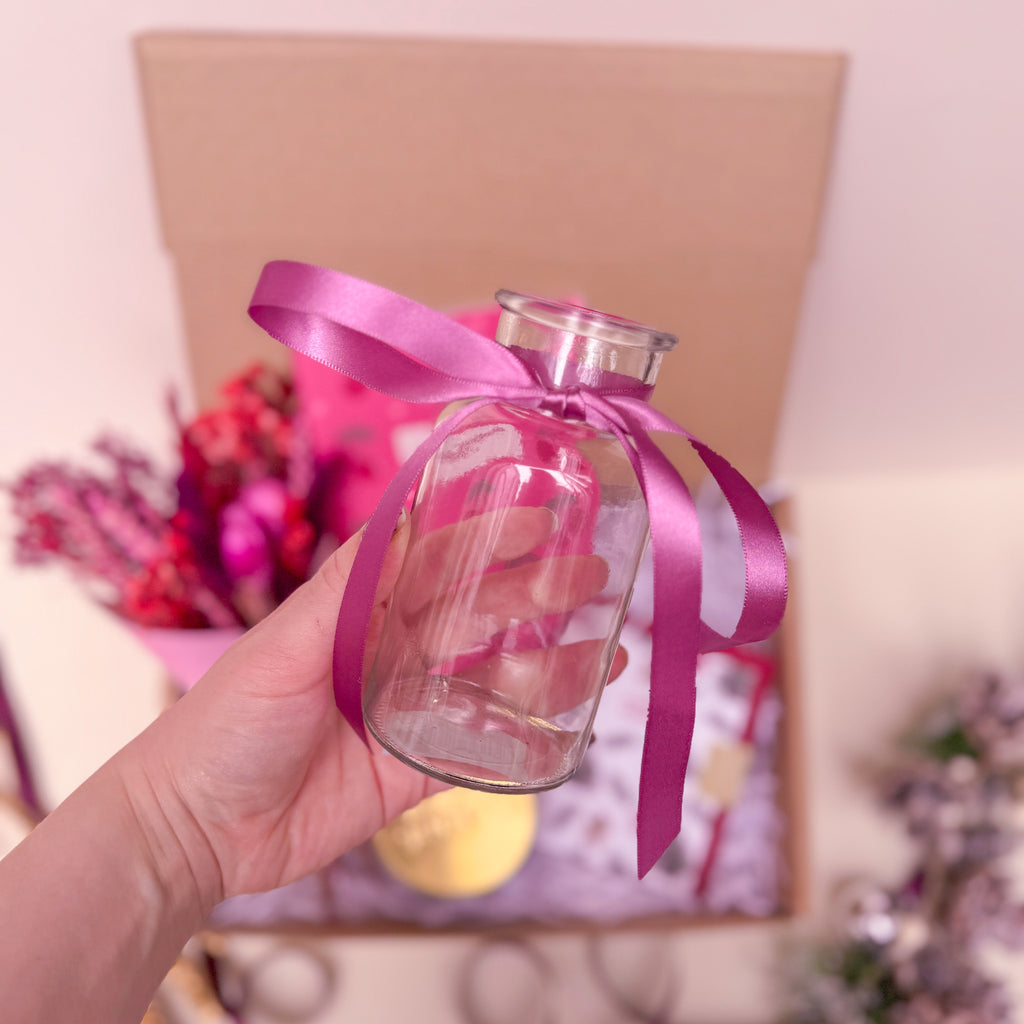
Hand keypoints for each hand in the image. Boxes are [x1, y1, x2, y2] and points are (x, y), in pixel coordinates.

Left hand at [120, 507, 625, 911]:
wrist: (199, 831)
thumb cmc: (226, 723)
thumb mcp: (282, 645)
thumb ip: (346, 588)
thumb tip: (401, 515)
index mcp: (361, 611)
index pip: (436, 561)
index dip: (489, 537)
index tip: (541, 517)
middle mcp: (395, 652)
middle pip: (478, 615)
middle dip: (536, 595)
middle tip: (594, 576)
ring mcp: (413, 711)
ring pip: (495, 679)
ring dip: (552, 663)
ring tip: (609, 648)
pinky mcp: (421, 769)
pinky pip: (487, 747)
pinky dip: (533, 734)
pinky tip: (578, 717)